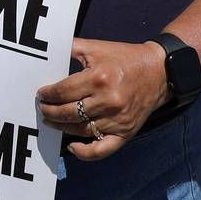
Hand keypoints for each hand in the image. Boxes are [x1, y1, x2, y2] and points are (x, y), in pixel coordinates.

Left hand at [35, 38, 169, 160]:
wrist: (159, 71)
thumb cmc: (124, 58)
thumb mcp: (96, 47)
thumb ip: (70, 47)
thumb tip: (47, 50)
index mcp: (99, 79)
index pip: (63, 92)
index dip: (48, 95)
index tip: (41, 94)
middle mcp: (108, 101)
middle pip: (68, 113)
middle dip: (50, 112)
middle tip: (42, 108)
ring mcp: (117, 120)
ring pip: (80, 130)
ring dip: (61, 128)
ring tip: (51, 121)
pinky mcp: (126, 133)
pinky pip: (103, 149)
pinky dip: (86, 152)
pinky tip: (72, 147)